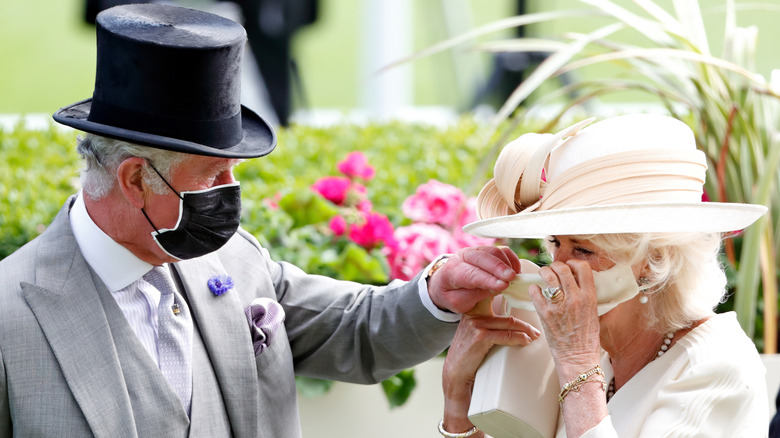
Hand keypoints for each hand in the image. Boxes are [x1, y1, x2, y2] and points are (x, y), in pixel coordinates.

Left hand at [427, 246, 519, 313]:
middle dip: (499, 267)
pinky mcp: (485, 250)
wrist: (445, 283)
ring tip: (515, 278)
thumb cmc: (452, 294)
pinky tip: (515, 271)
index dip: (488, 279)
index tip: (503, 285)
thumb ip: (475, 295)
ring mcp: (475, 251)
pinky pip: (501, 250)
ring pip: (493, 251)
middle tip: (512, 277)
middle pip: (483, 257)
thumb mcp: (458, 302)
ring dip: (506, 263)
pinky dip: (510, 259)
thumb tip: (496, 288)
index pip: (471, 274)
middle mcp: (462, 257)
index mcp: (452, 271)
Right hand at [442, 300, 540, 433]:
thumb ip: (487, 320)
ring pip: (509, 323)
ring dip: (526, 330)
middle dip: (524, 316)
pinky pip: (507, 336)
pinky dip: (519, 338)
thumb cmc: (468, 353)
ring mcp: (476, 324)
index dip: (509, 290)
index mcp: (472, 309)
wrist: (455, 373)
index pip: (492, 293)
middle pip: (505, 308)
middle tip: (535, 326)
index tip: (525, 294)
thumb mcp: (475, 331)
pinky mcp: (480, 337)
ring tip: (534, 335)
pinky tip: (525, 341)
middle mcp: (473, 313)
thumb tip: (510, 319)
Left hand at [528, 259, 600, 373]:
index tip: (570, 266)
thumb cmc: (586, 340)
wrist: (578, 358)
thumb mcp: (593, 314)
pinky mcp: (545, 313)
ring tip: (543, 276)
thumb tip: (576, 284)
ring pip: (548, 276)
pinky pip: (535, 291)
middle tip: (553, 270)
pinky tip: (537, 292)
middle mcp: (574, 299)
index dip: (574, 263)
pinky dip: (534, 289)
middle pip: (562, 268)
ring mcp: (559, 306)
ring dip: (544, 272)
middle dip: (556, 266)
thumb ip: (585, 297)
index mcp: (589, 298)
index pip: (583, 268)